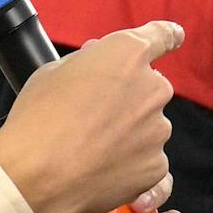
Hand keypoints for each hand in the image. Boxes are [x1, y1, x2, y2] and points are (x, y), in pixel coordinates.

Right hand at [0, 21, 179, 212]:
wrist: (37, 175)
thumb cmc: (38, 119)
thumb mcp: (53, 72)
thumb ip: (87, 63)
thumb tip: (98, 62)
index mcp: (128, 54)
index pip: (162, 36)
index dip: (167, 36)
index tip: (174, 37)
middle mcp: (152, 88)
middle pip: (150, 88)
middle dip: (129, 98)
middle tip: (93, 116)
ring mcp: (158, 129)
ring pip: (148, 127)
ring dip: (128, 133)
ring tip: (90, 149)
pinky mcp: (156, 166)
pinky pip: (147, 161)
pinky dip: (129, 165)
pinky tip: (100, 171)